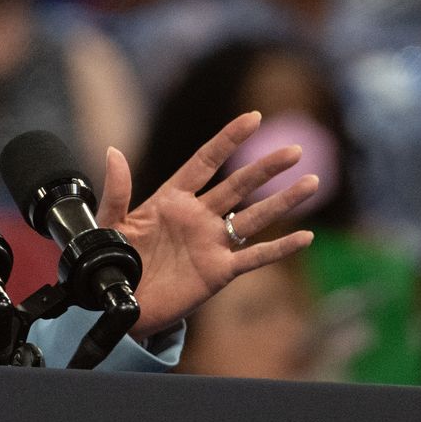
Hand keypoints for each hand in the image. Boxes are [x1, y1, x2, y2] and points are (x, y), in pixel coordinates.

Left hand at [97, 112, 318, 339]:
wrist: (118, 303)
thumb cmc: (112, 262)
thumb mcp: (110, 224)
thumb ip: (117, 191)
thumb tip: (113, 151)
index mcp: (172, 199)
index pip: (205, 161)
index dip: (228, 139)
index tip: (252, 118)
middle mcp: (198, 217)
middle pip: (239, 185)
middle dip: (266, 167)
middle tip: (294, 149)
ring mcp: (212, 243)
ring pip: (254, 217)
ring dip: (283, 201)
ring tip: (310, 182)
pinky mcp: (219, 271)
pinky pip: (254, 257)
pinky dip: (279, 248)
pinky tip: (304, 237)